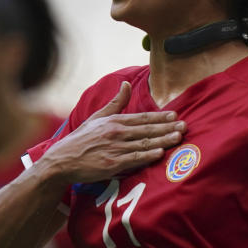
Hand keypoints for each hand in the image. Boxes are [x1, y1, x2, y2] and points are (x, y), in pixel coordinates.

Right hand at [44, 82, 185, 182]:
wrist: (63, 160)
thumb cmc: (81, 140)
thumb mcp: (97, 117)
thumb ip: (116, 102)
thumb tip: (126, 84)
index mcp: (114, 121)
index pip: (142, 118)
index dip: (160, 117)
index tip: (175, 115)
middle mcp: (116, 133)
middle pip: (147, 130)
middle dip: (167, 127)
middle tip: (185, 125)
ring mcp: (115, 148)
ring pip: (144, 143)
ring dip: (163, 140)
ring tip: (179, 137)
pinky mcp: (112, 164)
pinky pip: (134, 159)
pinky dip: (147, 156)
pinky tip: (160, 153)